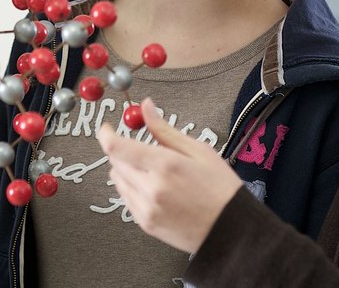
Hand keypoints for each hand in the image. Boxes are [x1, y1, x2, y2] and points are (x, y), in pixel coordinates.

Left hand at [97, 97, 241, 252]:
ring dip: (125, 169)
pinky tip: (153, 187)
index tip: (107, 127)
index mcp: (165, 165)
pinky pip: (125, 199)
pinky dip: (132, 188)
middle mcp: (152, 189)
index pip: (117, 147)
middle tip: (141, 149)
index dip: (106, 134)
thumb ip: (164, 129)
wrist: (232, 230)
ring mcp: (147, 209)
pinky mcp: (146, 224)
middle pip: (115, 162)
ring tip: (151, 170)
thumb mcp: (198, 151)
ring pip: (118, 180)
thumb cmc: (221, 188)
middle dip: (122, 150)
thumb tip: (146, 106)